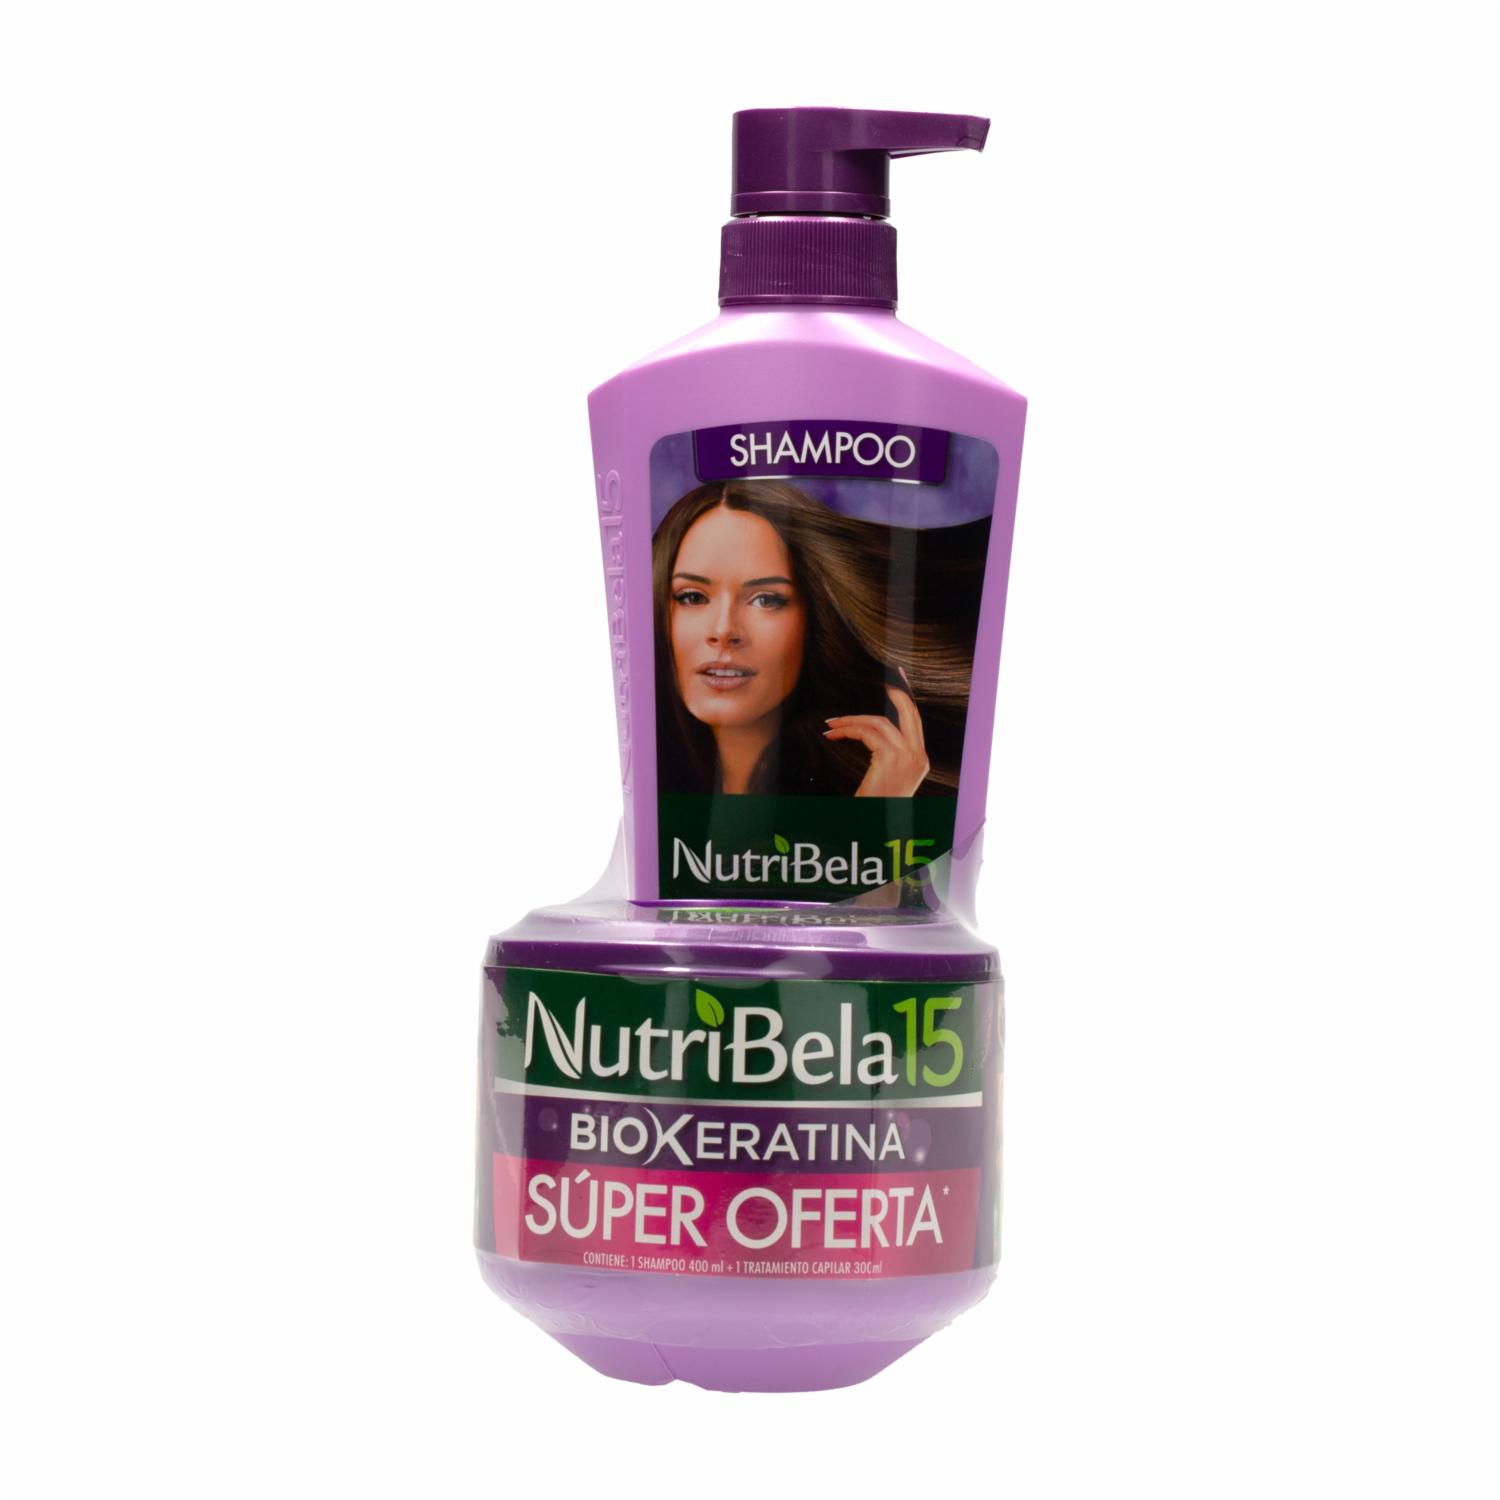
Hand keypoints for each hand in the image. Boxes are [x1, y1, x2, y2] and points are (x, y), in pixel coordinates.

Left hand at [824, 682, 929, 797]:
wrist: (876, 829)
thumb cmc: (877, 806)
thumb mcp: (887, 779)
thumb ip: (886, 757)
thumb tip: (871, 735)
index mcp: (920, 762)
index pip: (915, 723)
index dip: (906, 703)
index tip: (897, 686)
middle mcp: (919, 757)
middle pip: (909, 713)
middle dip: (897, 693)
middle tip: (886, 680)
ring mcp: (908, 757)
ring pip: (879, 723)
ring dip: (852, 720)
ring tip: (832, 724)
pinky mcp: (891, 758)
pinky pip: (867, 732)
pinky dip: (848, 729)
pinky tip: (833, 734)